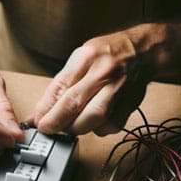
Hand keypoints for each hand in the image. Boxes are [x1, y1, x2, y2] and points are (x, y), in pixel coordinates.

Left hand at [29, 31, 152, 135]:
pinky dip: (99, 129)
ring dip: (77, 127)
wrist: (143, 51)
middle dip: (57, 122)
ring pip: (93, 119)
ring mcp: (119, 87)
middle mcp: (103, 71)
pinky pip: (111, 126)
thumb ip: (61, 84)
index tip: (38, 121)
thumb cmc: (108, 54)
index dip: (46, 110)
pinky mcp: (131, 103)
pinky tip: (94, 121)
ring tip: (70, 124)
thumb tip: (41, 111)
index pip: (60, 87)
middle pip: (75, 105)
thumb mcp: (80, 58)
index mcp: (87, 57)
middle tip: (50, 127)